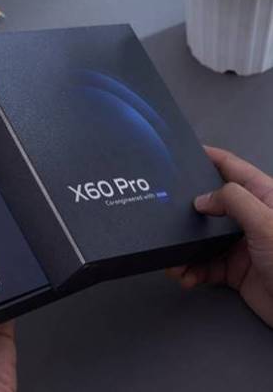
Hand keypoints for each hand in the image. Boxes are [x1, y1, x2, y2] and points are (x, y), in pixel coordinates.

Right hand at [166, 146, 272, 326]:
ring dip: (184, 249)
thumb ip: (233, 202)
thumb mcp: (266, 223)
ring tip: (173, 260)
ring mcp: (241, 245)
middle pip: (211, 204)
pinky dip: (191, 271)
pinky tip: (185, 276)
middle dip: (186, 210)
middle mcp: (250, 218)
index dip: (211, 158)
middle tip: (164, 211)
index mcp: (264, 197)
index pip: (233, 169)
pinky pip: (204, 266)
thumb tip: (201, 199)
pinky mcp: (234, 270)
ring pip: (202, 239)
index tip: (186, 152)